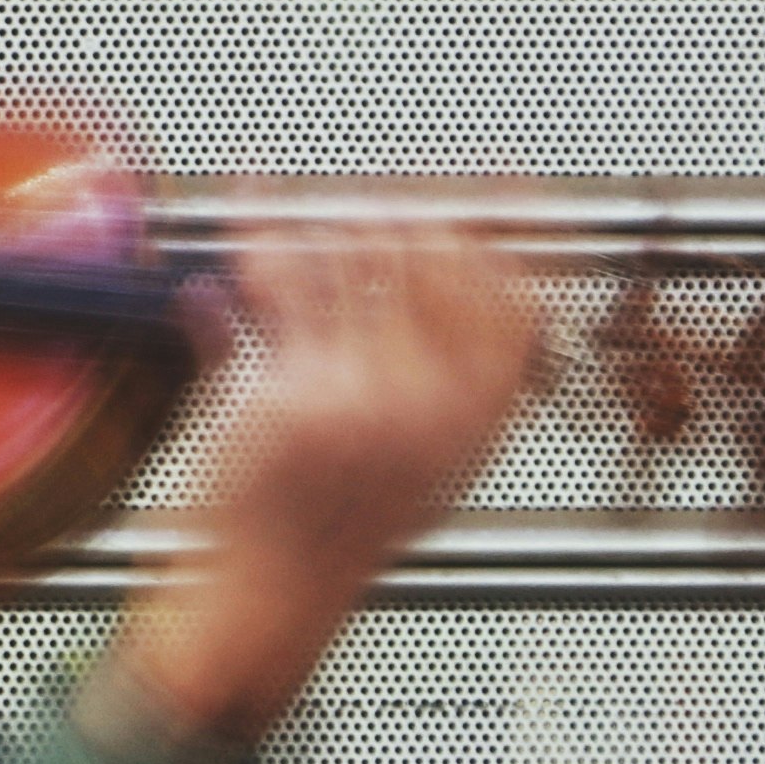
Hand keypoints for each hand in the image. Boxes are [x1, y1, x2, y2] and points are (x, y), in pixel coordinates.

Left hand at [90, 212, 546, 763]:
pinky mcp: (284, 390)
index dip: (506, 214)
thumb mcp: (441, 454)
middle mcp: (431, 402)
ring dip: (322, 220)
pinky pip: (272, 272)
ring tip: (302, 220)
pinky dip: (253, 220)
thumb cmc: (347, 525)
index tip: (497, 167)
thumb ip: (470, 363)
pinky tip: (247, 191)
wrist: (273, 596)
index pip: (517, 281)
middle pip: (429, 247)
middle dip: (395, 205)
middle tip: (370, 198)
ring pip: (349, 248)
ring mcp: (358, 394)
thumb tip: (485, 256)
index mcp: (482, 414)